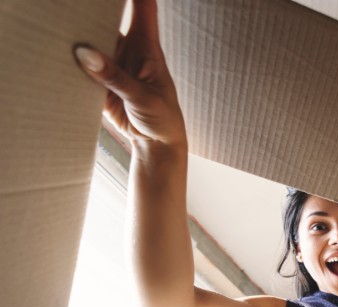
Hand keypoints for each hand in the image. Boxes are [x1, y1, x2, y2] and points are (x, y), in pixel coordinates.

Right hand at [74, 0, 186, 150]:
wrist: (156, 144)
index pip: (143, 9)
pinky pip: (80, 67)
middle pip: (108, 20)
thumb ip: (115, 77)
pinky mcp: (98, 81)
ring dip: (77, 38)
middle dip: (92, 13)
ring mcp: (111, 64)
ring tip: (61, 30)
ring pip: (90, 42)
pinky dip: (70, 63)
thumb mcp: (143, 98)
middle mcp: (128, 50)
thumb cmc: (162, 118)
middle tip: (74, 9)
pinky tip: (57, 56)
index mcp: (147, 47)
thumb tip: (85, 53)